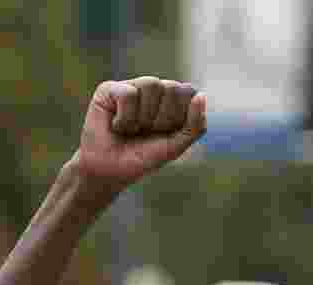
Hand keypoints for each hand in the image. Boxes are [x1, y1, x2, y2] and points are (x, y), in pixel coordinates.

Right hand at [73, 76, 206, 188]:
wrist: (110, 171)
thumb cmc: (143, 157)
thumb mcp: (176, 146)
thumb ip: (195, 125)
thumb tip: (201, 95)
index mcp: (173, 101)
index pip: (189, 93)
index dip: (179, 117)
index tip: (166, 133)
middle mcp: (154, 90)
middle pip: (173, 87)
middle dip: (163, 118)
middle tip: (148, 132)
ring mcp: (132, 86)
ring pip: (151, 84)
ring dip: (144, 117)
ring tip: (132, 129)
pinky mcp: (110, 88)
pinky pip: (129, 93)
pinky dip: (125, 117)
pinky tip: (117, 125)